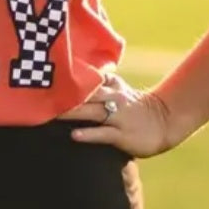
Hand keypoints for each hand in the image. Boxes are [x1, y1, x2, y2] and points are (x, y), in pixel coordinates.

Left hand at [58, 73, 176, 158]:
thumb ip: (100, 82)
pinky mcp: (122, 135)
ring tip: (54, 114)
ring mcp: (118, 117)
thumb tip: (77, 73)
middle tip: (43, 96)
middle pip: (86, 94)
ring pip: (92, 112)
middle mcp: (114, 98)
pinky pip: (103, 133)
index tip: (48, 77)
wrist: (165, 122)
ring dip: (72, 113)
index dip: (69, 77)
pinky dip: (89, 134)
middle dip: (65, 95)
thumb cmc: (135, 107)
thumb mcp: (119, 89)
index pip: (89, 78)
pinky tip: (74, 135)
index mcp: (112, 87)